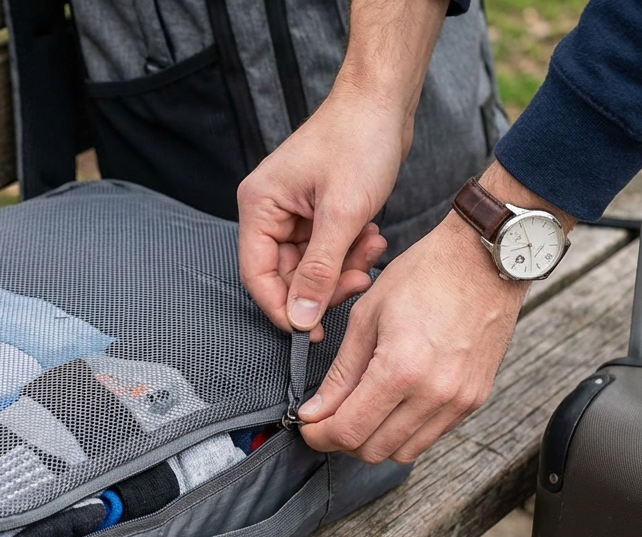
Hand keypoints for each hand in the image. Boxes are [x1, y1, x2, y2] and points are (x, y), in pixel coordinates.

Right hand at [237, 92, 404, 339]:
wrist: (383, 100)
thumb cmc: (359, 141)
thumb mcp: (342, 214)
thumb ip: (319, 272)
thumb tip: (300, 320)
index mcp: (259, 207)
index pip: (258, 276)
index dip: (284, 309)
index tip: (314, 331)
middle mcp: (268, 211)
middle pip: (284, 274)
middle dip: (324, 284)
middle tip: (359, 282)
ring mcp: (292, 211)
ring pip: (310, 265)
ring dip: (343, 266)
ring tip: (372, 248)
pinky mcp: (315, 210)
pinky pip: (326, 249)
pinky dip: (349, 250)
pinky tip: (371, 235)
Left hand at [294, 212, 527, 463]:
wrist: (484, 259)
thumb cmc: (424, 276)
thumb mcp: (367, 317)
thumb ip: (340, 373)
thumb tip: (314, 412)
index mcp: (401, 370)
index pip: (349, 430)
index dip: (319, 435)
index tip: (307, 425)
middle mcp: (434, 395)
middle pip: (374, 450)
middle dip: (342, 440)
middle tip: (326, 419)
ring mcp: (459, 401)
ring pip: (403, 451)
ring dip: (373, 440)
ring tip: (357, 412)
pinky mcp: (475, 399)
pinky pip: (430, 435)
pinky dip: (403, 430)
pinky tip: (390, 405)